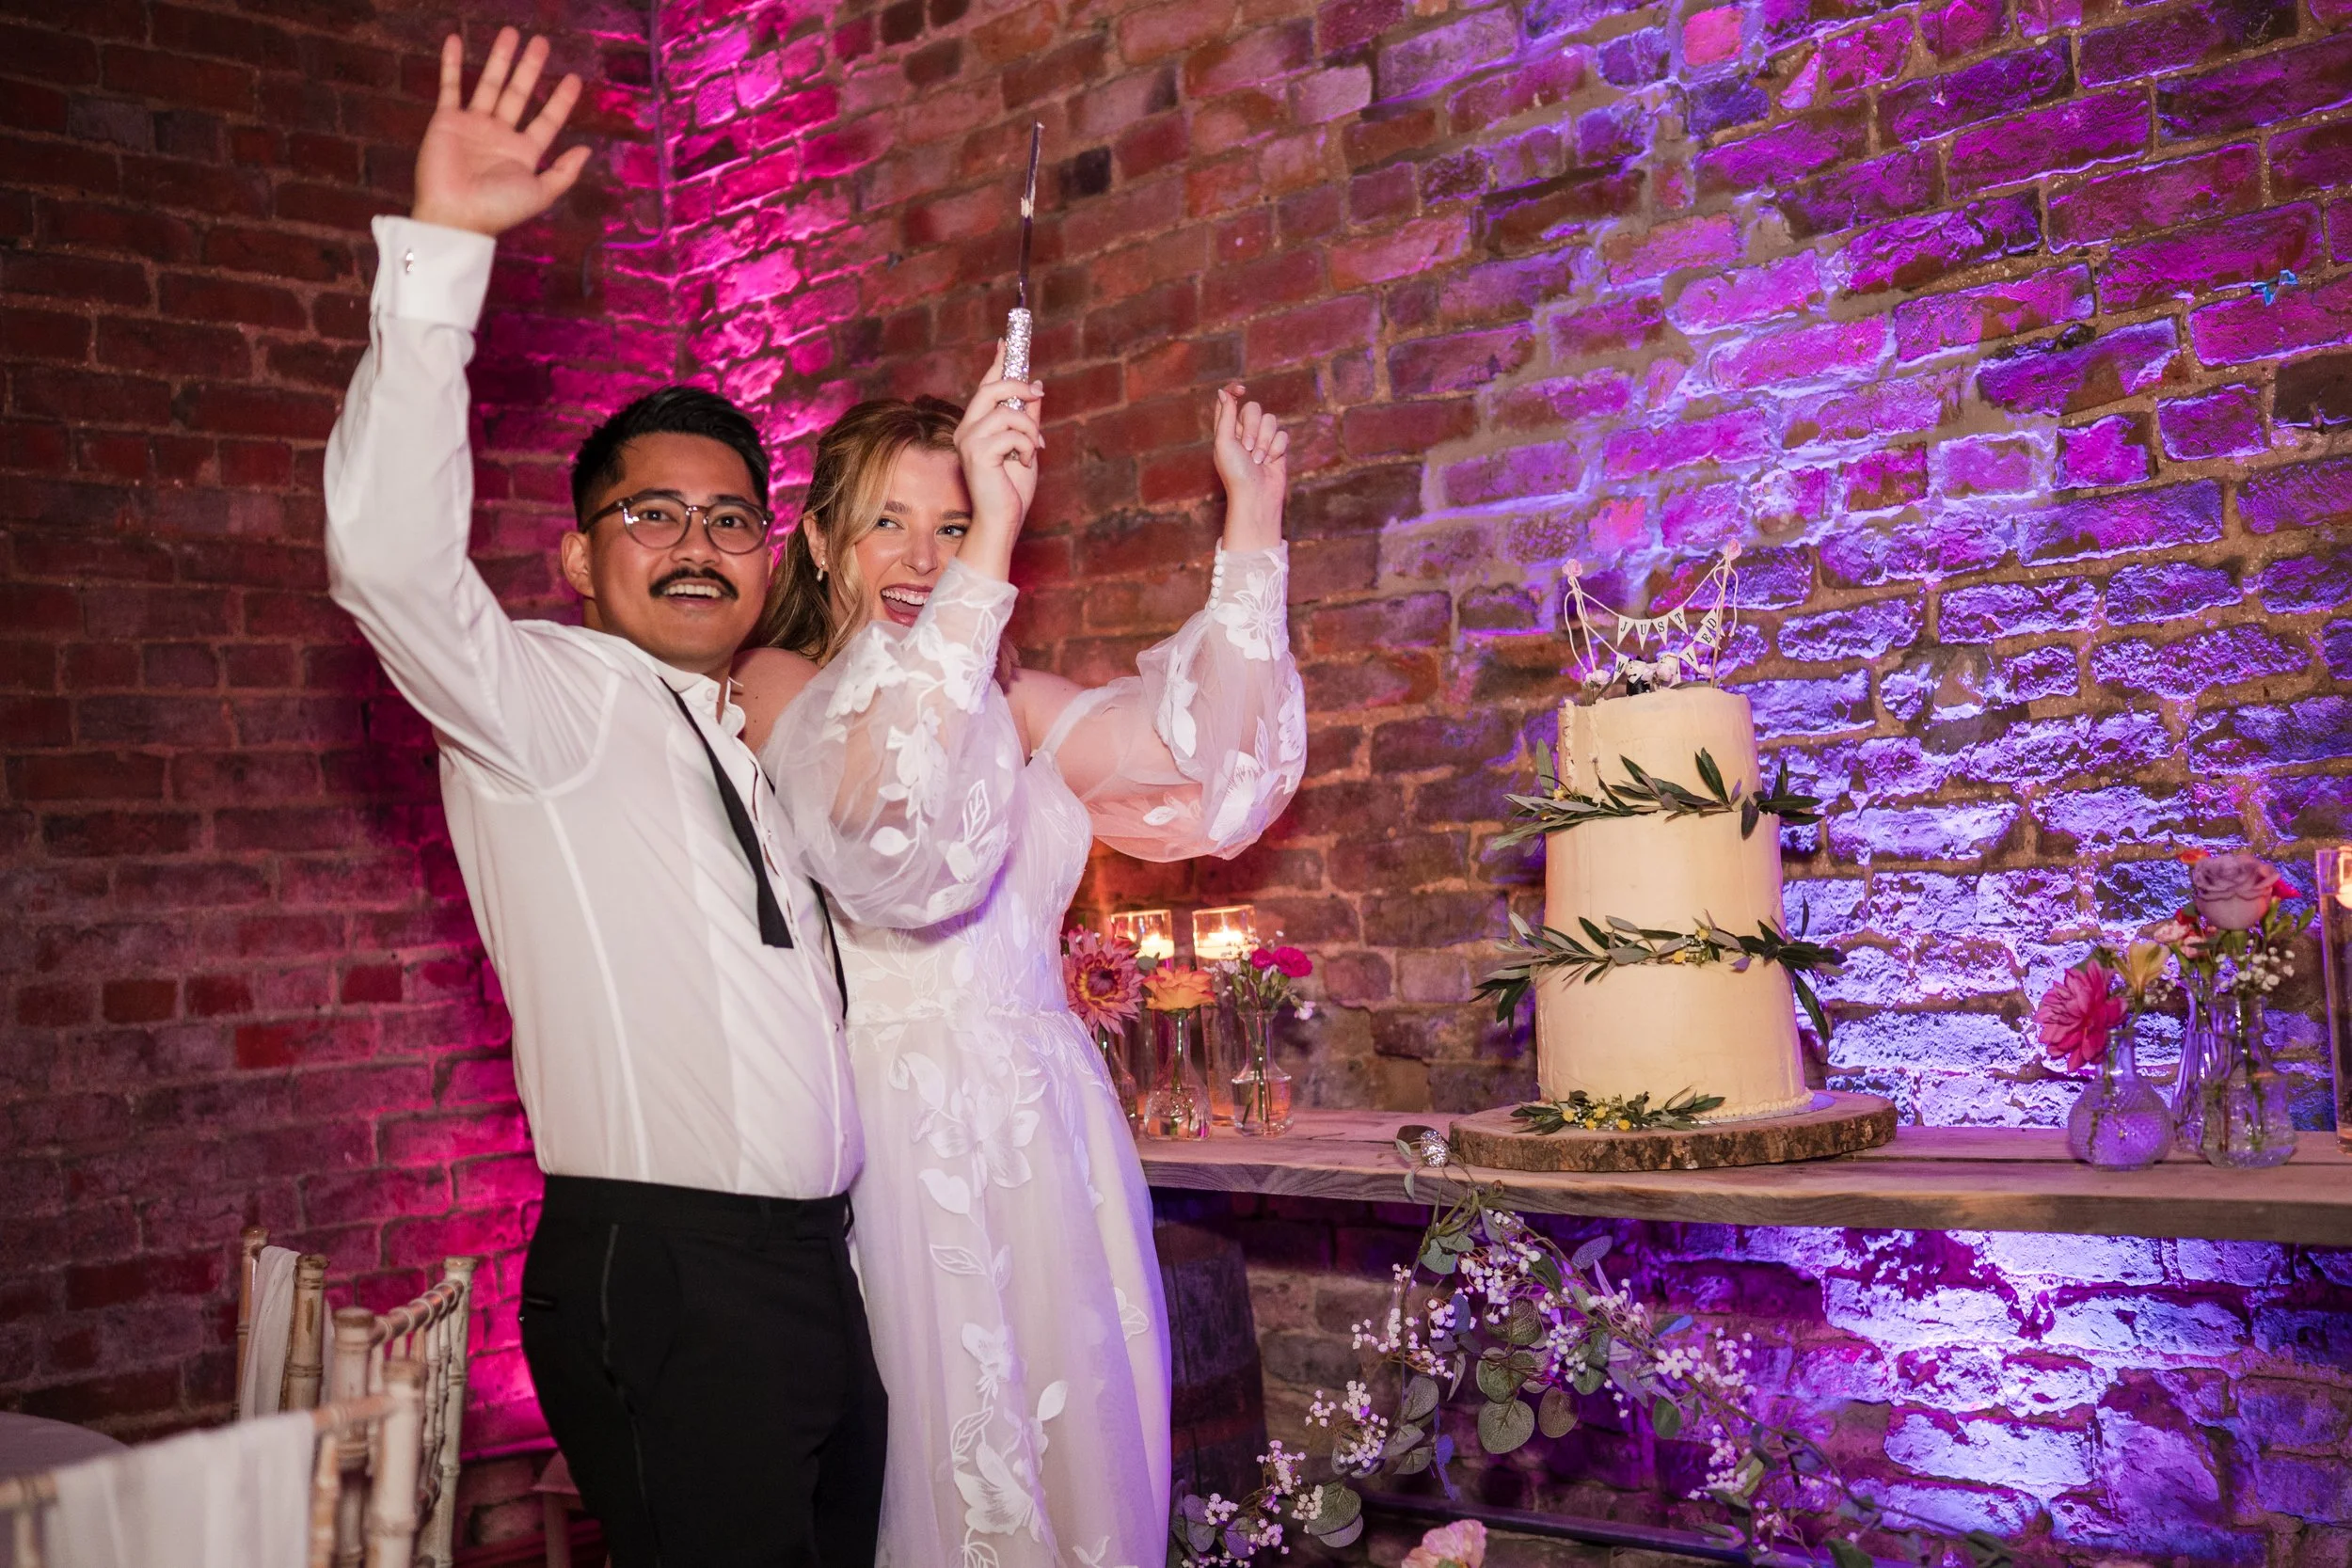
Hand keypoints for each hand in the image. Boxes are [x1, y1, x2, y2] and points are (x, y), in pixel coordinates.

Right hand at [412, 29, 590, 237]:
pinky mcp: (447, 120)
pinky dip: (452, 64)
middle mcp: (500, 135)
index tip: (574, 78)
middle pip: (519, 94)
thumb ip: (564, 172)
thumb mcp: (540, 193)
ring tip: (510, 33)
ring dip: (499, 59)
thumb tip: (587, 150)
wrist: (454, 214)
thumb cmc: (498, 208)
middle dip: (530, 68)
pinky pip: (451, 87)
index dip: (561, 100)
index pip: (547, 119)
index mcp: (524, 152)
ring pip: (490, 84)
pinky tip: (456, 40)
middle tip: (541, 43)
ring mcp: (474, 125)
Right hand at [952, 340, 1044, 582]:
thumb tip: (1034, 386)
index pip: (985, 385)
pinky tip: (1024, 462)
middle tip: (1037, 394)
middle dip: (1019, 385)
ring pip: (1008, 411)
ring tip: (1032, 450)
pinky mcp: (977, 453)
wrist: (1003, 520)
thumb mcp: (1026, 445)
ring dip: (1030, 431)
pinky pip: (1013, 433)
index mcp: (975, 426)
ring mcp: (968, 440)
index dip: (998, 362)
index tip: (1008, 341)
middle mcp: (966, 429)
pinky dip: (1027, 447)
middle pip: (992, 388)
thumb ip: (1027, 417)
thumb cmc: (1012, 488)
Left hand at [1213, 383, 1287, 550]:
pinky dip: (1277, 449)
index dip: (1234, 391)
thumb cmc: (1236, 473)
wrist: (1256, 496)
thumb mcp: (1224, 443)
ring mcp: (1262, 439)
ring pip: (1271, 420)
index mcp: (1225, 430)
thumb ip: (1225, 416)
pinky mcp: (1277, 448)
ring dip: (1266, 441)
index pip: (1229, 401)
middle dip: (1253, 428)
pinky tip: (1271, 462)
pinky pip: (1283, 434)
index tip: (1241, 389)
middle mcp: (1243, 432)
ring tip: (1259, 460)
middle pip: (1253, 409)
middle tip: (1248, 449)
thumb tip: (1223, 392)